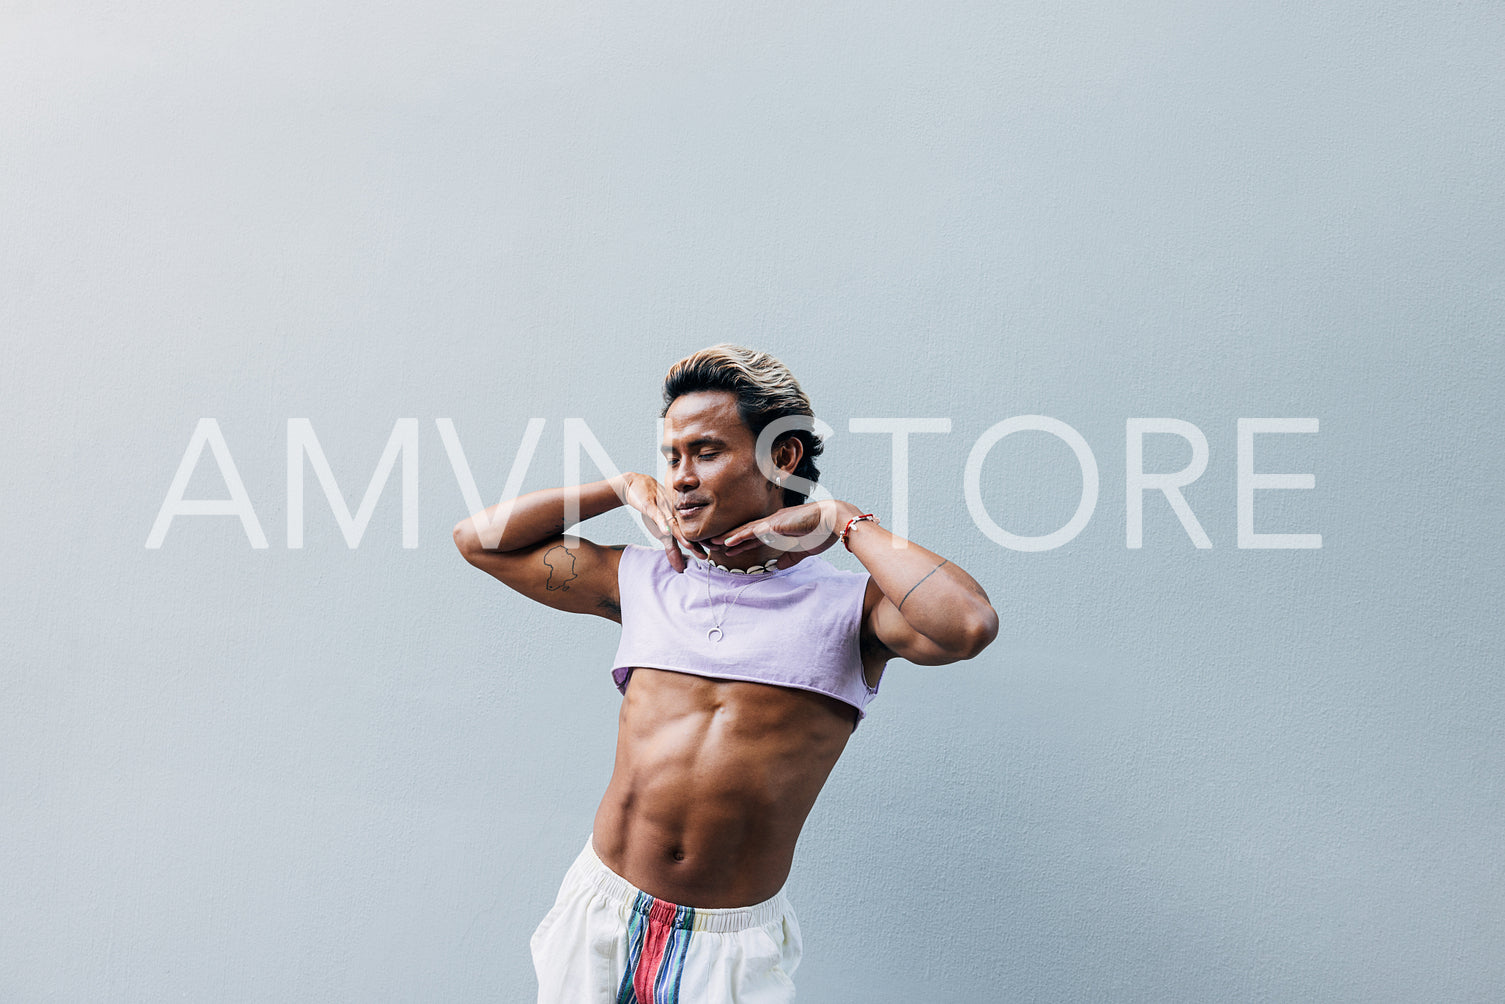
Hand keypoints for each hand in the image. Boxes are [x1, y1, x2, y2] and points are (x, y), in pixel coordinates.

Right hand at [617, 472, 707, 572]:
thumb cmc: (654, 510)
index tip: (717, 552)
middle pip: (689, 529)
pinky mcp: (651, 506)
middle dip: (700, 541)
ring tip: (690, 545)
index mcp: (681, 521)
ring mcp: (664, 509)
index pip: (695, 534)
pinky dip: (662, 523)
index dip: (706, 543)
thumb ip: (672, 549)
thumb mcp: (662, 532)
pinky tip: (666, 531)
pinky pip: (657, 515)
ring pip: (675, 523)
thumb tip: (680, 569)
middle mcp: (676, 515)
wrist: (638, 486)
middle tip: (711, 551)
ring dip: (683, 535)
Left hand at [711, 500, 857, 562]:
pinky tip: (728, 541)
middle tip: (713, 544)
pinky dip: (739, 536)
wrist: (833, 520)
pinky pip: (752, 531)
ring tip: (714, 543)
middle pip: (746, 532)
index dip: (740, 542)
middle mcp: (772, 523)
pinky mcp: (775, 524)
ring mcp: (772, 522)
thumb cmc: (822, 531)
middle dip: (730, 539)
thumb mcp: (802, 550)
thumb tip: (777, 566)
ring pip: (745, 530)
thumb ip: (790, 557)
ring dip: (729, 537)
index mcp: (779, 528)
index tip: (727, 548)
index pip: (755, 536)